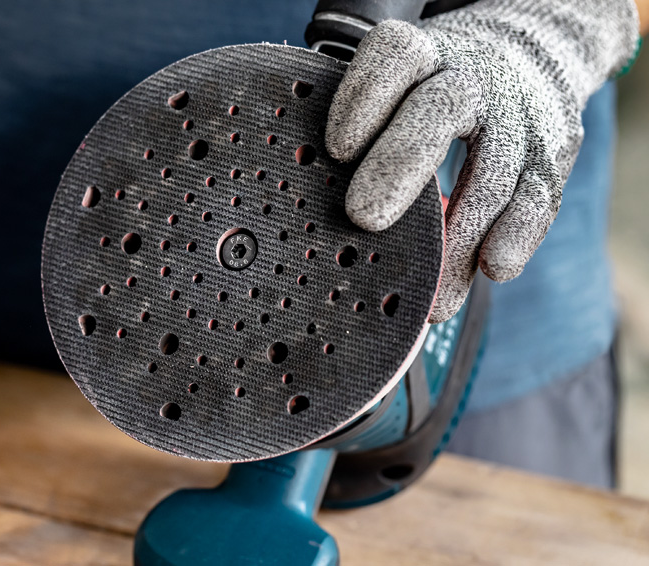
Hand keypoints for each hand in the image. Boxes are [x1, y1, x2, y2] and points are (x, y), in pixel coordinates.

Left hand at [326, 0, 639, 321]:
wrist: (532, 51)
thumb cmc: (435, 86)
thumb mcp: (401, 84)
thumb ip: (364, 131)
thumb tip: (314, 209)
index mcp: (423, 56)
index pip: (396, 55)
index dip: (364, 97)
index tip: (337, 150)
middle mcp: (472, 78)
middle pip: (441, 109)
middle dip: (402, 164)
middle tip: (364, 217)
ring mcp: (519, 115)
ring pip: (494, 170)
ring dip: (460, 236)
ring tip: (432, 295)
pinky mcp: (553, 152)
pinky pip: (537, 197)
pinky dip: (515, 235)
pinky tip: (493, 269)